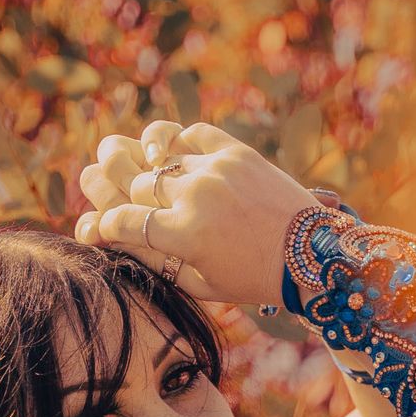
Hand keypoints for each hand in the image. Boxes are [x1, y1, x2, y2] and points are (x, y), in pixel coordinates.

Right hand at [72, 121, 316, 308]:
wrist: (314, 254)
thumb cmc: (254, 278)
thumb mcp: (201, 284)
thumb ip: (154, 260)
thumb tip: (111, 238)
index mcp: (186, 236)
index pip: (122, 220)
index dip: (104, 223)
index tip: (101, 226)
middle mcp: (197, 196)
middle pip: (134, 184)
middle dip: (115, 190)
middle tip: (105, 189)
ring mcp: (216, 168)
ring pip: (159, 158)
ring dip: (143, 166)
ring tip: (135, 171)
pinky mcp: (236, 151)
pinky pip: (191, 133)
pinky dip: (175, 141)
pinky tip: (170, 155)